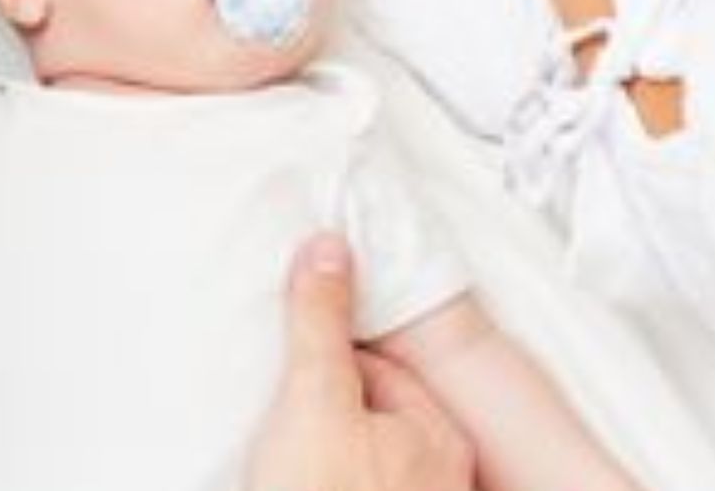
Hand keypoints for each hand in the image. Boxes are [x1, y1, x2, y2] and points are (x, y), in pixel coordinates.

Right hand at [247, 235, 473, 490]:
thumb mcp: (314, 396)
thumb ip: (320, 322)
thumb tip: (328, 248)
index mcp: (436, 440)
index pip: (377, 369)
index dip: (324, 363)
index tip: (290, 371)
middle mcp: (435, 483)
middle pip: (368, 419)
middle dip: (324, 412)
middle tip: (279, 421)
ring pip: (359, 463)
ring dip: (320, 455)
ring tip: (278, 463)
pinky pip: (347, 488)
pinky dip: (318, 484)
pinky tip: (290, 484)